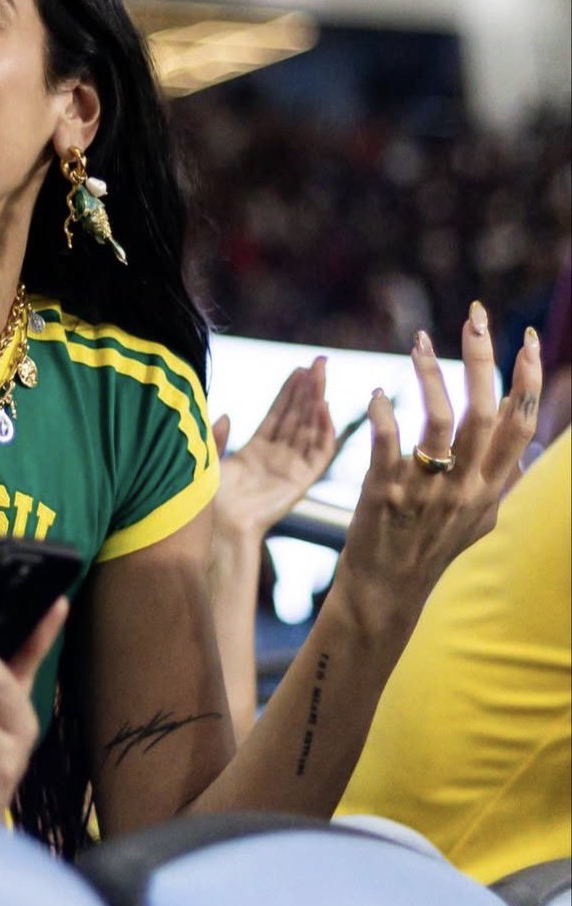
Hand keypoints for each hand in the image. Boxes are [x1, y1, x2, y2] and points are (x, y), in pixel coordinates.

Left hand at [213, 359, 336, 541]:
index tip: (299, 369)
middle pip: (297, 417)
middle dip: (308, 389)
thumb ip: (218, 437)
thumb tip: (226, 415)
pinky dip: (325, 431)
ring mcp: (290, 469)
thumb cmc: (207, 500)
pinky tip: (325, 408)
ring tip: (321, 375)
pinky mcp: (301, 482)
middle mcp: (276, 459)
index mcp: (255, 453)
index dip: (289, 392)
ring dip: (317, 401)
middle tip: (319, 362)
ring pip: (309, 428)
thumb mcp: (209, 459)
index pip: (278, 415)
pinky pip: (319, 453)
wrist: (217, 526)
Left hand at [336, 309, 541, 629]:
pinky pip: (390, 441)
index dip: (527, 377)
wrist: (386, 589)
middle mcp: (467, 486)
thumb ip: (499, 482)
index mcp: (492, 487)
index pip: (520, 422)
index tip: (524, 336)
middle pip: (485, 410)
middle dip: (483, 357)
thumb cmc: (429, 548)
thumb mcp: (479, 520)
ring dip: (430, 373)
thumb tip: (521, 448)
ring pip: (440, 418)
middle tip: (474, 316)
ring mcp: (428, 489)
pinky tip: (378, 391)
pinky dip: (384, 411)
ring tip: (418, 340)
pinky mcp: (385, 492)